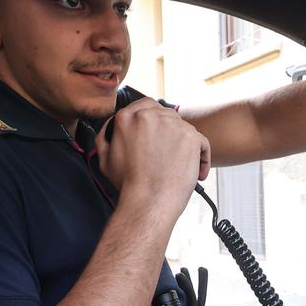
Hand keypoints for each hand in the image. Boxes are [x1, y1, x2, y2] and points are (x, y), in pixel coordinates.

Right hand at [95, 99, 210, 212]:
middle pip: (165, 114)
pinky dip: (201, 156)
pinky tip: (195, 170)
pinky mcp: (191, 136)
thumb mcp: (104, 157)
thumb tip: (110, 129)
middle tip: (167, 151)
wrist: (149, 200)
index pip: (144, 106)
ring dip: (182, 143)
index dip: (152, 120)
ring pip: (183, 128)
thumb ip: (106, 137)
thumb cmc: (128, 184)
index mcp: (127, 117)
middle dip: (167, 131)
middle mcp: (150, 115)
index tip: (155, 133)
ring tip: (179, 164)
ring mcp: (172, 124)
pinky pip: (201, 142)